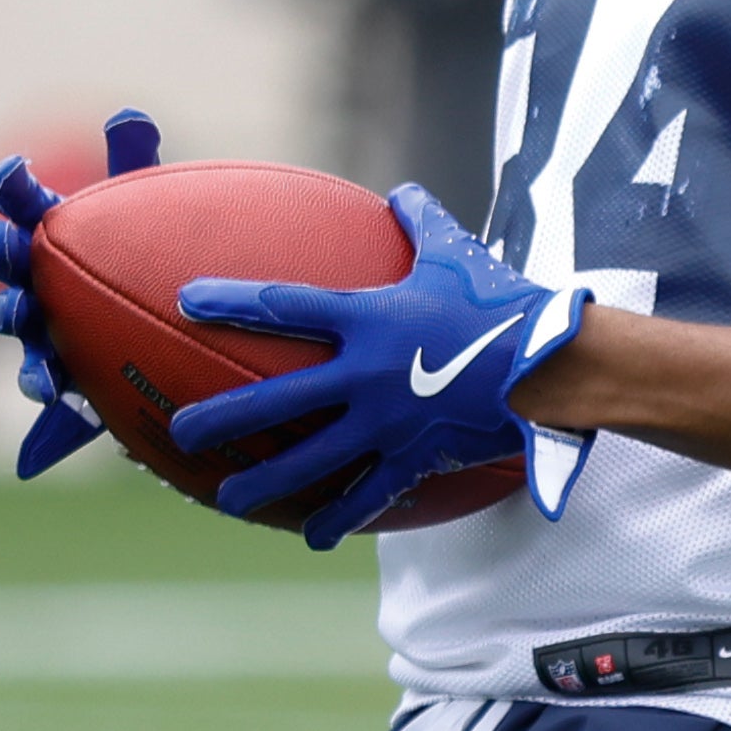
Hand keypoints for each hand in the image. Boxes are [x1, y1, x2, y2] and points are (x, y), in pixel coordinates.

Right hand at [0, 108, 161, 479]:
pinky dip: (38, 382)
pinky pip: (38, 377)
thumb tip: (128, 116)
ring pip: (11, 317)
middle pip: (4, 257)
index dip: (13, 186)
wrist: (158, 318)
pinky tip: (49, 390)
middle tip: (7, 242)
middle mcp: (34, 272)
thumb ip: (133, 162)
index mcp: (50, 226)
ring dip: (8, 313)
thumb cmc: (140, 246)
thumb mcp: (143, 205)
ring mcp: (38, 321)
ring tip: (15, 312)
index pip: (22, 199)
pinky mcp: (54, 366)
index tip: (15, 170)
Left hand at [170, 183, 593, 550]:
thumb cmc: (502, 303)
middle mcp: (362, 373)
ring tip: (225, 500)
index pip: (283, 304)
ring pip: (310, 460)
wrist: (550, 365)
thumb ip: (420, 222)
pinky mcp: (412, 456)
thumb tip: (403, 192)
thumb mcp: (457, 253)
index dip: (230, 301)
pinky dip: (339, 517)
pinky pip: (367, 493)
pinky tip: (312, 537)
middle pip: (275, 399)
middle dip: (221, 419)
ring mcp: (384, 422)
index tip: (185, 300)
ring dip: (263, 483)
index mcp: (366, 317)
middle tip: (180, 432)